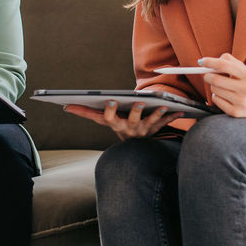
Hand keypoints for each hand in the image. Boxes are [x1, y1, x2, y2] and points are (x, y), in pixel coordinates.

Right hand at [65, 101, 181, 139]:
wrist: (135, 144)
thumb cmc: (117, 124)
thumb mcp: (103, 120)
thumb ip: (86, 112)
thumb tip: (65, 105)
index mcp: (115, 124)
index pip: (109, 119)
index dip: (110, 111)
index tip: (111, 101)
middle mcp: (129, 129)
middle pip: (132, 121)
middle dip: (136, 112)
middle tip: (139, 102)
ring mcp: (144, 130)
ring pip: (151, 122)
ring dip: (157, 114)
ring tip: (162, 105)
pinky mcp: (156, 128)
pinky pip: (165, 122)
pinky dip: (173, 116)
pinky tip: (180, 110)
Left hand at [200, 54, 245, 118]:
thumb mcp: (244, 69)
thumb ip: (228, 61)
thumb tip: (208, 61)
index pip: (224, 65)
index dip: (210, 62)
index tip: (202, 61)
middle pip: (216, 80)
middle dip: (207, 75)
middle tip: (207, 74)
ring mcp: (241, 102)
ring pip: (214, 90)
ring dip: (214, 86)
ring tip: (222, 87)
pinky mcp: (235, 112)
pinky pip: (216, 100)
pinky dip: (216, 96)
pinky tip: (225, 96)